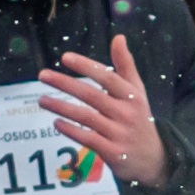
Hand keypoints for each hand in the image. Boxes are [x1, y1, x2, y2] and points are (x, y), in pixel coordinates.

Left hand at [38, 39, 165, 188]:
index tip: (64, 57)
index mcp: (132, 95)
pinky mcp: (112, 152)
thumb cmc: (139, 118)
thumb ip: (125, 65)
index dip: (86, 66)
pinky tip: (56, 122)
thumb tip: (118, 37)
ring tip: (41, 100)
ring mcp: (118, 134)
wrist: (153, 158)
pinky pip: (86, 138)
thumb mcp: (137, 91)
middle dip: (65, 84)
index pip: (107, 76)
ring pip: (85, 117)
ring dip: (61, 107)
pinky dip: (70, 130)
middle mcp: (126, 113)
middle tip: (42, 75)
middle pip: (91, 95)